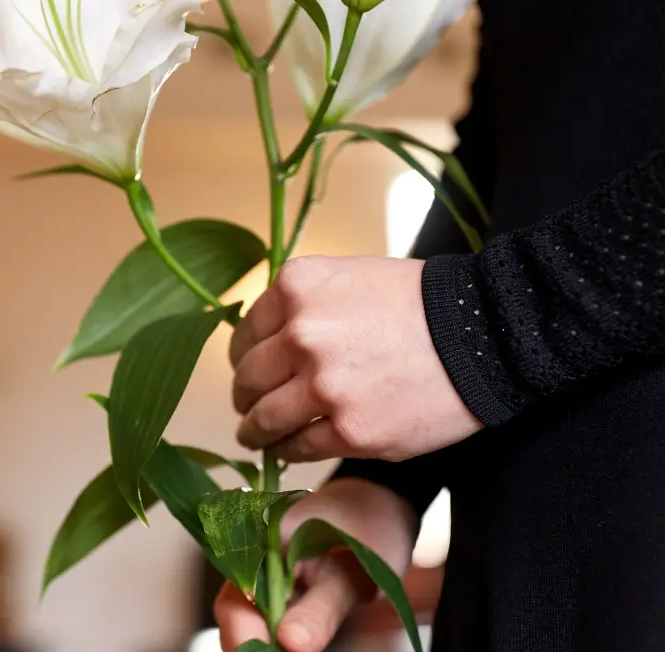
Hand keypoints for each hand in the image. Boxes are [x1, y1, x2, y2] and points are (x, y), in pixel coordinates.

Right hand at [215, 478, 418, 651]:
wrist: (383, 503)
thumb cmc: (371, 527)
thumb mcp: (352, 574)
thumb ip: (320, 611)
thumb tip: (290, 644)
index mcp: (259, 540)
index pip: (236, 601)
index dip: (245, 637)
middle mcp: (250, 554)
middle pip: (236, 614)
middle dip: (254, 645)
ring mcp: (261, 569)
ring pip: (249, 619)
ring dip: (266, 642)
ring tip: (300, 645)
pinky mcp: (276, 582)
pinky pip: (266, 616)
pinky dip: (277, 636)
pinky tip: (298, 643)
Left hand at [230, 256, 481, 462]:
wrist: (484, 333)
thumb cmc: (419, 302)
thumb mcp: (349, 277)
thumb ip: (304, 304)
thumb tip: (268, 339)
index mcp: (296, 288)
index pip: (247, 333)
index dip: (244, 357)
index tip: (247, 369)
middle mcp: (301, 334)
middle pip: (249, 377)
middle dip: (245, 395)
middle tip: (246, 405)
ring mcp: (324, 386)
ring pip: (266, 418)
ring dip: (254, 430)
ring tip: (253, 436)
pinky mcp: (351, 431)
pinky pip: (299, 447)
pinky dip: (287, 451)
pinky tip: (286, 450)